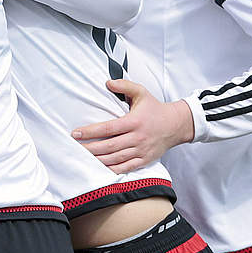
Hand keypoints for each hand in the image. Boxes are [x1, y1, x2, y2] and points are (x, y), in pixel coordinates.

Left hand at [71, 80, 194, 172]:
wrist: (177, 125)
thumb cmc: (155, 109)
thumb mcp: (141, 92)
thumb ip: (125, 86)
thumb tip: (107, 82)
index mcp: (134, 122)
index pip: (108, 128)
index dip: (91, 132)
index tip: (76, 133)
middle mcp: (137, 138)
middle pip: (109, 146)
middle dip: (90, 148)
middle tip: (74, 147)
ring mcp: (141, 151)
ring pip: (116, 159)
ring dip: (98, 160)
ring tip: (83, 158)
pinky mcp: (145, 160)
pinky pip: (126, 168)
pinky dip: (112, 170)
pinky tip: (100, 168)